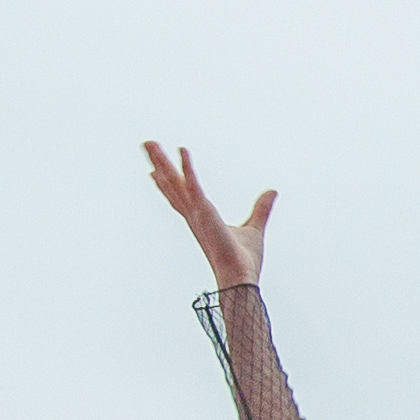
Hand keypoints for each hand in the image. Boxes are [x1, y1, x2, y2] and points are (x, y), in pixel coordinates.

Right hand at [144, 141, 276, 290]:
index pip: (180, 196)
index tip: (154, 170)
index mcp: (201, 219)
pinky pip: (194, 185)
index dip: (167, 183)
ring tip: (149, 142)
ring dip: (161, 161)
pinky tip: (182, 150)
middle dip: (158, 163)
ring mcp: (197, 213)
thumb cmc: (244, 260)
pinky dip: (188, 167)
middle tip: (146, 145)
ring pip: (175, 181)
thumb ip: (262, 209)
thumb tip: (273, 193)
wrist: (241, 277)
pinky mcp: (205, 212)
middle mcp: (194, 215)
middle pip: (171, 184)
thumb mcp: (254, 227)